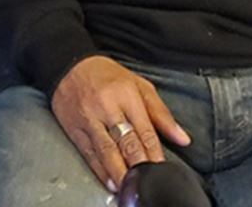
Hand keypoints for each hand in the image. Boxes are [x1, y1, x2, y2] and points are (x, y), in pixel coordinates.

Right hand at [51, 55, 190, 193]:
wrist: (68, 64)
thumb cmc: (106, 75)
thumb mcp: (138, 84)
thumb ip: (161, 113)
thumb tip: (183, 138)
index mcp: (126, 94)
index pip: (144, 130)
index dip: (154, 154)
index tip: (161, 169)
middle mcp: (107, 106)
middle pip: (126, 142)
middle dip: (138, 165)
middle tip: (148, 182)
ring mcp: (89, 118)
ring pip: (107, 150)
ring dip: (120, 172)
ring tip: (130, 187)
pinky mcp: (74, 128)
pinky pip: (89, 153)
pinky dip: (100, 170)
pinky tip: (110, 181)